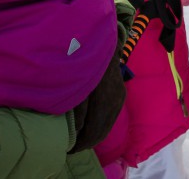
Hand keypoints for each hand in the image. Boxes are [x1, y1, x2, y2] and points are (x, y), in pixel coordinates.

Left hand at [70, 34, 126, 152]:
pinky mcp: (120, 92)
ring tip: (80, 139)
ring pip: (108, 124)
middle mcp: (116, 101)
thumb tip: (75, 131)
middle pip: (103, 131)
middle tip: (72, 147)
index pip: (95, 133)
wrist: (101, 40)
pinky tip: (91, 125)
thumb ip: (76, 109)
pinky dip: (101, 124)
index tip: (68, 148)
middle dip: (88, 142)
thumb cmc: (84, 60)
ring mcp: (120, 96)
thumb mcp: (76, 85)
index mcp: (106, 101)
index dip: (81, 144)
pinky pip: (111, 116)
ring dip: (95, 134)